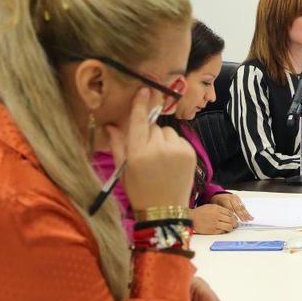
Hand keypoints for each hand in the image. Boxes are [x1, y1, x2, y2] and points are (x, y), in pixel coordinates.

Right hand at [106, 88, 194, 210]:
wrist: (164, 210)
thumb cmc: (139, 190)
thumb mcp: (123, 169)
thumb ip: (118, 144)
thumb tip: (110, 124)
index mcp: (138, 153)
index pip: (139, 121)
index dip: (141, 104)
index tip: (144, 90)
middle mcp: (159, 148)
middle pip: (153, 126)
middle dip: (149, 133)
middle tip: (146, 151)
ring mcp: (177, 150)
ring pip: (167, 131)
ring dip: (162, 139)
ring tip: (159, 158)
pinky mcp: (190, 153)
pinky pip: (179, 139)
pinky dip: (174, 145)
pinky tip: (170, 161)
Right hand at [192, 204, 238, 234]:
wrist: (190, 218)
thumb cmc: (200, 212)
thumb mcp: (210, 206)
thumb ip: (220, 209)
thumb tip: (230, 214)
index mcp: (217, 209)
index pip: (230, 213)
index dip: (234, 217)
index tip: (235, 219)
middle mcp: (216, 216)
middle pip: (231, 220)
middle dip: (234, 223)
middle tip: (235, 225)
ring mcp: (214, 224)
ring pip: (228, 226)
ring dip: (231, 228)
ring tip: (230, 228)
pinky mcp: (211, 231)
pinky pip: (222, 231)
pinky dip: (224, 231)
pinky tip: (224, 230)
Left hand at [210, 192, 252, 221]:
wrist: (218, 194)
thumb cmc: (216, 202)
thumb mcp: (215, 206)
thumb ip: (221, 212)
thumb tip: (225, 220)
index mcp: (224, 200)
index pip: (230, 209)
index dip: (233, 215)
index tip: (235, 221)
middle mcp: (231, 198)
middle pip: (237, 207)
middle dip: (242, 215)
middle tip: (245, 221)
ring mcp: (236, 198)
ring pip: (242, 206)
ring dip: (246, 213)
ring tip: (250, 219)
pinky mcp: (238, 199)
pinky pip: (243, 205)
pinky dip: (246, 211)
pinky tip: (249, 216)